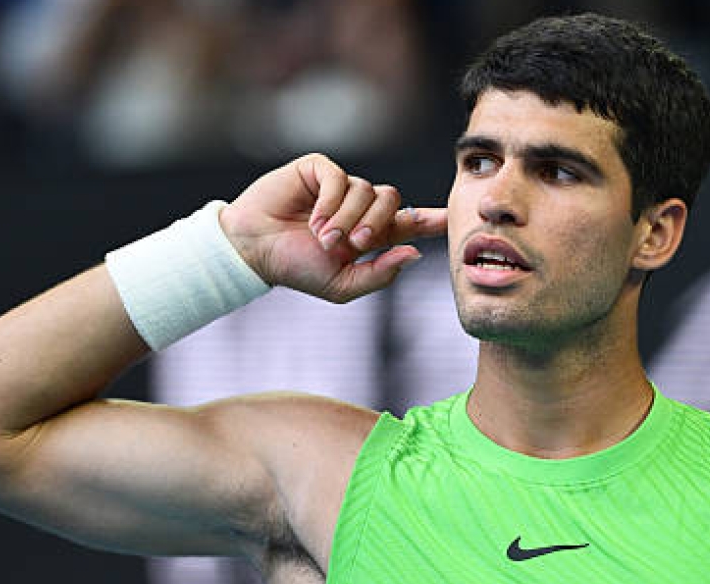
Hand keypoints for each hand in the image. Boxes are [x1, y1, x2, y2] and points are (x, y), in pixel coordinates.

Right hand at [218, 153, 446, 302]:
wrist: (254, 251)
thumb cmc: (296, 269)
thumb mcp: (342, 285)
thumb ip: (380, 273)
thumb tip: (416, 254)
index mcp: (370, 235)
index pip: (409, 224)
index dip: (432, 220)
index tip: (454, 218)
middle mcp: (359, 207)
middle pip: (393, 200)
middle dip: (378, 224)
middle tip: (355, 244)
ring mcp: (339, 187)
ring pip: (367, 190)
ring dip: (347, 218)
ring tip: (323, 238)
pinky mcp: (318, 170)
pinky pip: (341, 178)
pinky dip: (331, 201)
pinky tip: (313, 219)